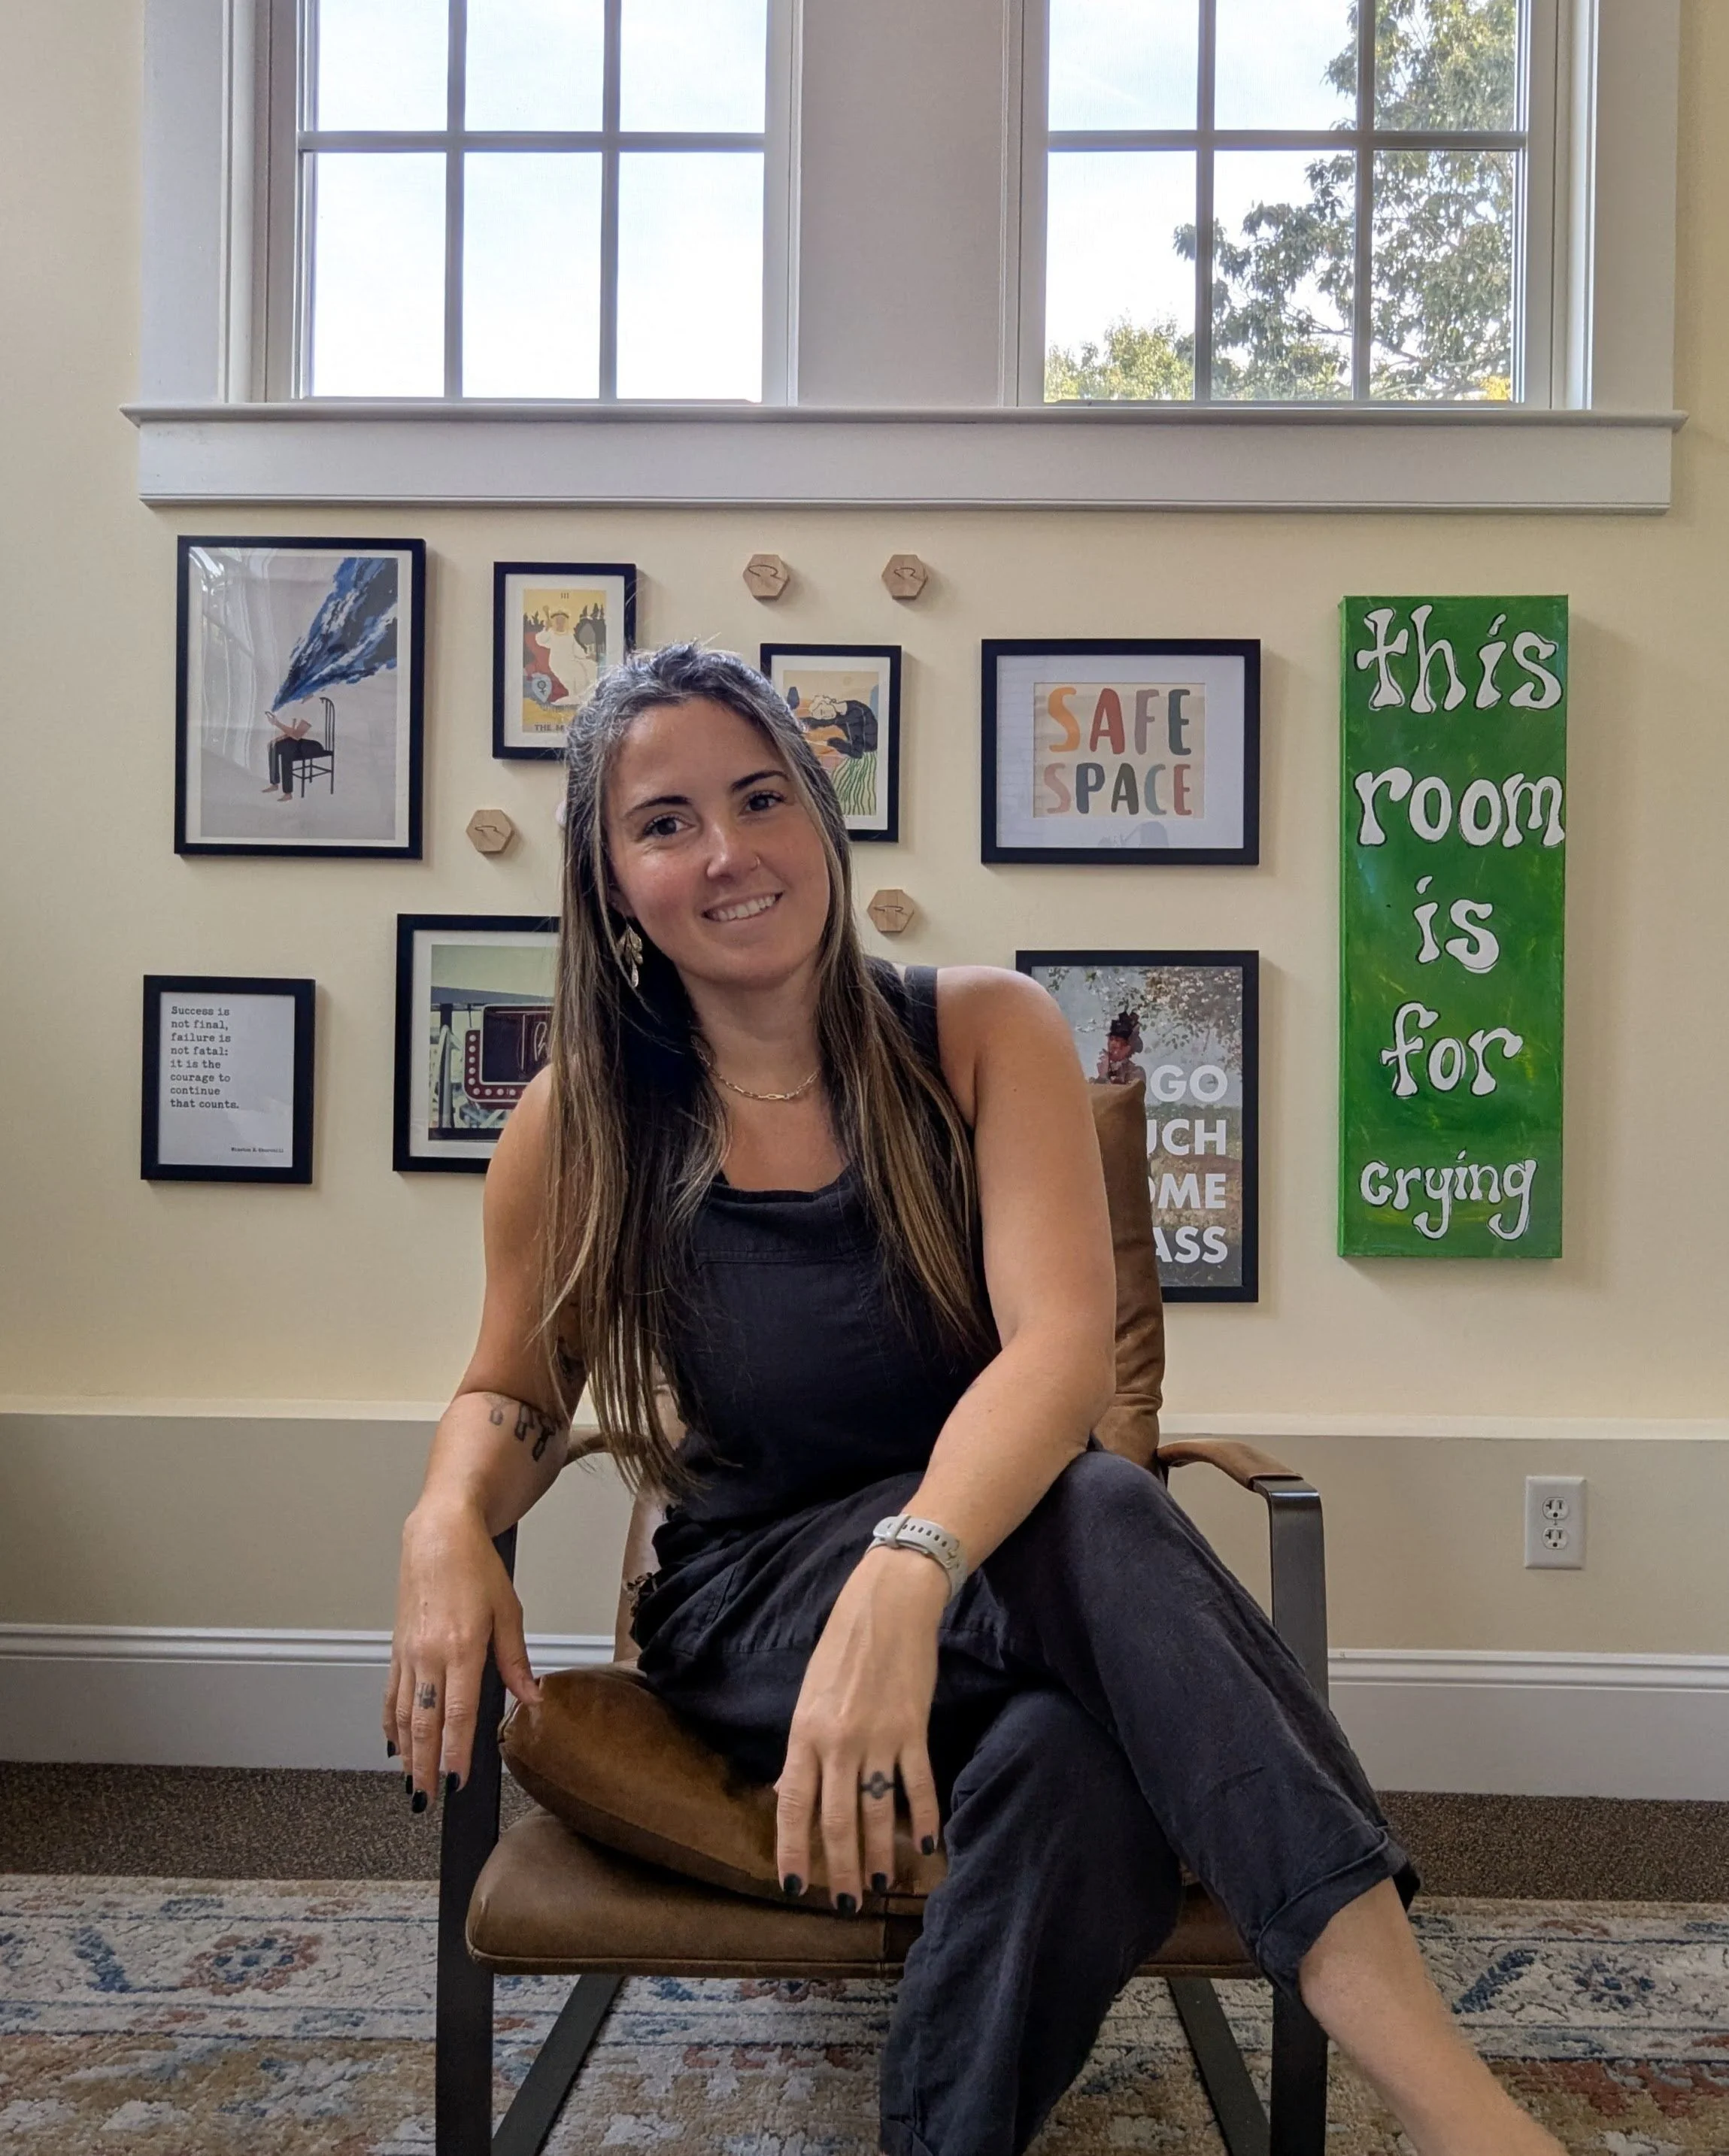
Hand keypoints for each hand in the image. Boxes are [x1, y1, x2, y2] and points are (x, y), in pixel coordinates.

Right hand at [386, 1499, 540, 1806]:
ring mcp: (409, 1653)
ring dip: (407, 1752)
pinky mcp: (398, 1648)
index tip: (460, 1780)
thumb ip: (516, 1661)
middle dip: (426, 1764)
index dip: (457, 1751)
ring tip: (411, 1783)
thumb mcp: (508, 1611)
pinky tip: (395, 1743)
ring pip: (403, 1714)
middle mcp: (430, 1655)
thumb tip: (531, 1699)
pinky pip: (392, 1694)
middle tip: (429, 1797)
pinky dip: (391, 1723)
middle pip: (424, 1723)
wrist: (438, 1536)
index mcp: (462, 1647)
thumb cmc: (476, 1568)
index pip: (458, 1713)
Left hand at [774, 1546, 946, 1910]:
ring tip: (877, 1887)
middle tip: (843, 1905)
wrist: (887, 1603)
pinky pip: (918, 1784)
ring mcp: (877, 1737)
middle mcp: (837, 1741)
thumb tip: (789, 1793)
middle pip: (836, 1820)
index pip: (792, 1804)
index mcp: (804, 1732)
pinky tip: (929, 1846)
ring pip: (876, 1812)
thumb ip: (803, 1748)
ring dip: (878, 1855)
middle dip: (838, 1868)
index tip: (793, 1885)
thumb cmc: (842, 1646)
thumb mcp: (808, 1695)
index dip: (792, 1848)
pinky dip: (925, 1818)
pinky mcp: (913, 1728)